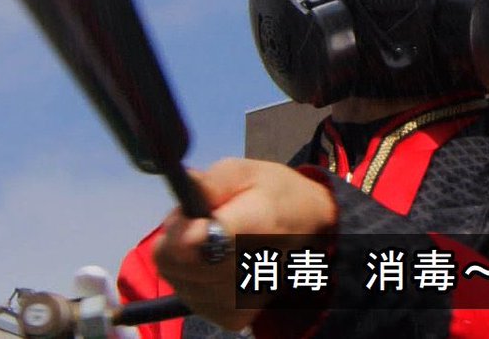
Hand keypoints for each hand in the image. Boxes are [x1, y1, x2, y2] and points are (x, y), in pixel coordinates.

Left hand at [153, 158, 335, 330]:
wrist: (312, 230)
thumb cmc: (276, 196)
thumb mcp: (247, 172)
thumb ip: (212, 182)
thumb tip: (186, 187)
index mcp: (254, 229)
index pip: (197, 244)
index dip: (181, 228)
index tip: (189, 212)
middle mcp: (248, 272)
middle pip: (177, 262)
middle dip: (177, 237)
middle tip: (202, 221)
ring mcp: (239, 300)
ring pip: (177, 279)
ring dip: (183, 258)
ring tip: (211, 241)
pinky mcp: (233, 316)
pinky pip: (188, 296)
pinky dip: (192, 278)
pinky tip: (214, 263)